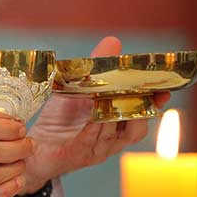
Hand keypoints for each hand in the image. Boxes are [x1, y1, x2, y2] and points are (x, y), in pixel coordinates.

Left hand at [22, 37, 169, 193]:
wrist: (32, 147)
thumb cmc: (58, 120)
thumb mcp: (77, 89)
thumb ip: (96, 68)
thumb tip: (113, 42)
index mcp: (116, 126)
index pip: (144, 116)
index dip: (154, 104)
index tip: (163, 90)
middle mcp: (111, 141)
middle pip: (136, 129)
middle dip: (139, 110)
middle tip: (136, 90)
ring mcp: (96, 150)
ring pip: (114, 134)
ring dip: (113, 114)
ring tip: (110, 96)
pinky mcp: (77, 155)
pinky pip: (90, 141)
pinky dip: (93, 127)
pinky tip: (93, 114)